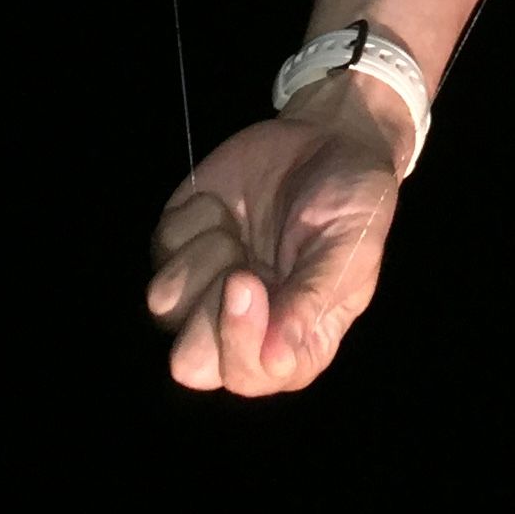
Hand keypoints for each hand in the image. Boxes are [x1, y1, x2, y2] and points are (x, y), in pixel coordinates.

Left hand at [146, 79, 407, 395]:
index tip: (247, 281)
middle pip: (191, 362)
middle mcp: (243, 326)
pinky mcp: (182, 245)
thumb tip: (277, 360)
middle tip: (240, 266)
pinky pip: (161, 250)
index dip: (239, 340)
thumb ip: (312, 300)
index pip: (248, 376)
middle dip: (208, 313)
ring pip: (165, 307)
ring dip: (201, 260)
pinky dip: (192, 221)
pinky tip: (225, 207)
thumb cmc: (353, 202)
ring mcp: (206, 287)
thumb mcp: (350, 247)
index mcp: (294, 343)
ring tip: (238, 229)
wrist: (330, 137)